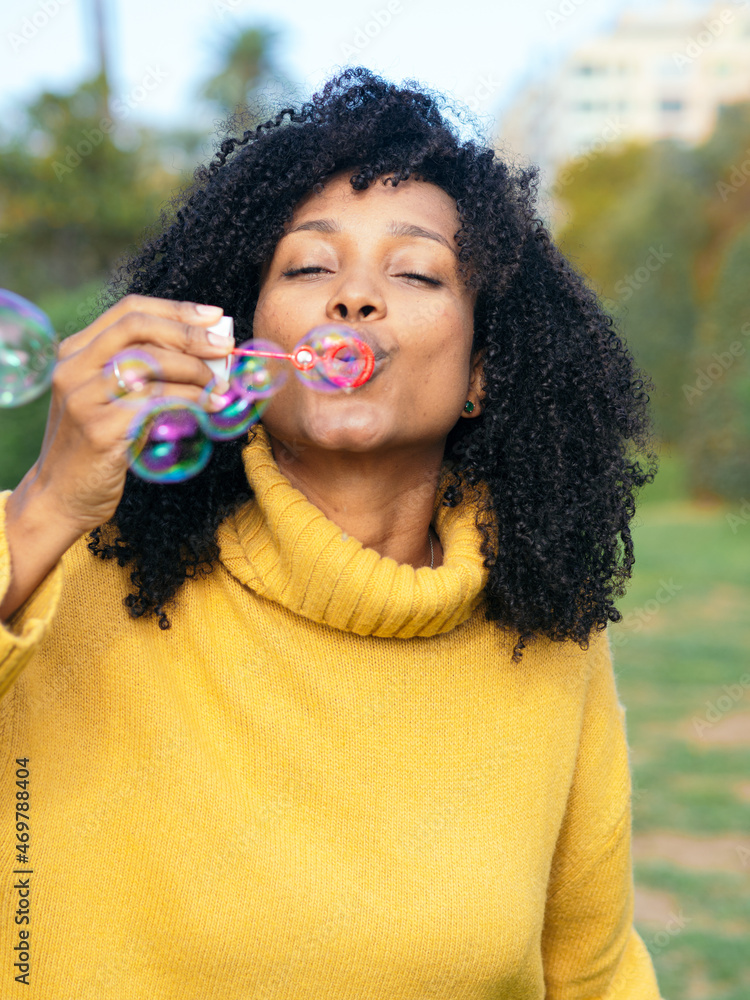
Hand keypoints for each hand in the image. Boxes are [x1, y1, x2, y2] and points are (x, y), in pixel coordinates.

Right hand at [1, 295, 233, 621]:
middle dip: (189, 335)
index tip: (214, 317)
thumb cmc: (96, 447)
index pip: (129, 312)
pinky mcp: (99, 429)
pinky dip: (190, 401)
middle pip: (139, 330)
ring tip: (219, 385)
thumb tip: (205, 355)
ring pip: (149, 364)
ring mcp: (83, 398)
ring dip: (194, 371)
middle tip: (225, 346)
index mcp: (74, 352)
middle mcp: (73, 368)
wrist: (59, 497)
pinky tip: (209, 408)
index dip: (176, 310)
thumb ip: (142, 374)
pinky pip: (155, 402)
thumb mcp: (110, 400)